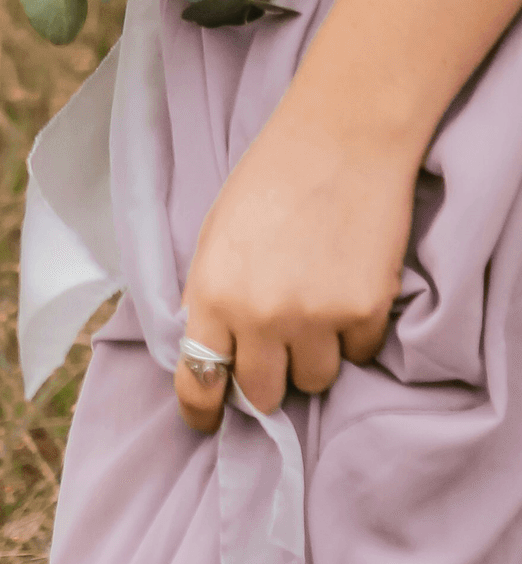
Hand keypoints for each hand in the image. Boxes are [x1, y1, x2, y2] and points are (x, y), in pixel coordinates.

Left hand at [173, 93, 416, 432]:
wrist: (339, 141)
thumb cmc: (269, 180)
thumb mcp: (216, 235)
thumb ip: (210, 294)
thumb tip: (207, 347)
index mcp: (212, 294)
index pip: (199, 382)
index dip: (202, 410)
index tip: (207, 422)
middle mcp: (260, 317)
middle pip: (263, 395)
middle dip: (266, 379)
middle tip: (275, 348)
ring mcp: (316, 319)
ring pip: (315, 380)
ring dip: (313, 355)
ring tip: (314, 301)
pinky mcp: (364, 313)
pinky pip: (358, 352)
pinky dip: (353, 331)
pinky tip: (346, 284)